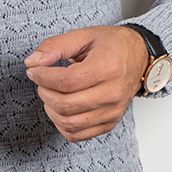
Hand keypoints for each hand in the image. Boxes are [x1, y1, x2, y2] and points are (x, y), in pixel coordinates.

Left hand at [24, 25, 149, 141]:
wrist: (138, 57)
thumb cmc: (111, 45)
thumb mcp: (83, 36)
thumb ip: (55, 46)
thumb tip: (32, 62)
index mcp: (107, 68)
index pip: (67, 81)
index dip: (43, 77)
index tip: (34, 70)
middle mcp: (113, 93)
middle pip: (66, 105)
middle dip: (44, 92)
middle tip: (41, 80)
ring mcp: (112, 112)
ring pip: (69, 123)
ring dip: (50, 109)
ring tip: (50, 92)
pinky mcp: (109, 123)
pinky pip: (77, 135)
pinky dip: (61, 124)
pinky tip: (59, 107)